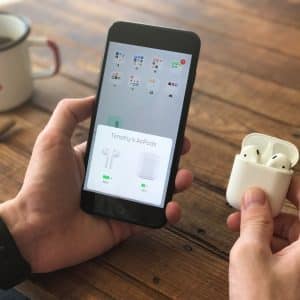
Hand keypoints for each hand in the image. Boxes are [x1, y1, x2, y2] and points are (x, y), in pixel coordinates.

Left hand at [0, 97, 192, 272]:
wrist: (35, 231)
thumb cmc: (43, 184)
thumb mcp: (53, 141)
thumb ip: (69, 113)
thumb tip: (94, 98)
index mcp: (101, 159)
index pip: (131, 143)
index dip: (149, 134)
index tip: (166, 125)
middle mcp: (114, 178)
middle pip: (149, 164)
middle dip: (169, 155)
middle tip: (182, 146)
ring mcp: (122, 201)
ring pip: (156, 190)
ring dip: (175, 182)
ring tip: (183, 176)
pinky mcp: (126, 224)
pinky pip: (152, 218)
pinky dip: (167, 214)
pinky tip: (172, 207)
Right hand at [227, 177, 299, 299]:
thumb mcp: (251, 255)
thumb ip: (254, 220)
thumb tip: (254, 197)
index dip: (291, 187)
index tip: (275, 177)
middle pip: (294, 217)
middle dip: (267, 208)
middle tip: (247, 203)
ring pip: (285, 232)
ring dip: (261, 225)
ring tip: (239, 225)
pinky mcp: (293, 274)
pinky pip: (281, 247)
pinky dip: (263, 240)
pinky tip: (246, 242)